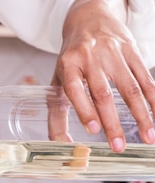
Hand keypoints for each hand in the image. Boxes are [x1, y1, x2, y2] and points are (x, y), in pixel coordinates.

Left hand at [51, 0, 154, 151]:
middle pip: (103, 94)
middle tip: (119, 147)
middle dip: (112, 123)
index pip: (74, 89)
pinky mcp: (131, 50)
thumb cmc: (71, 58)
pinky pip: (145, 78)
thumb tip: (59, 143)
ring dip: (141, 115)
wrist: (88, 18)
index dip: (84, 109)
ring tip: (148, 137)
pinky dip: (153, 98)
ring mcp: (113, 53)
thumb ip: (56, 112)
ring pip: (130, 88)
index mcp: (68, 64)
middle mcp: (90, 58)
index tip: (93, 129)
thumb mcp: (57, 79)